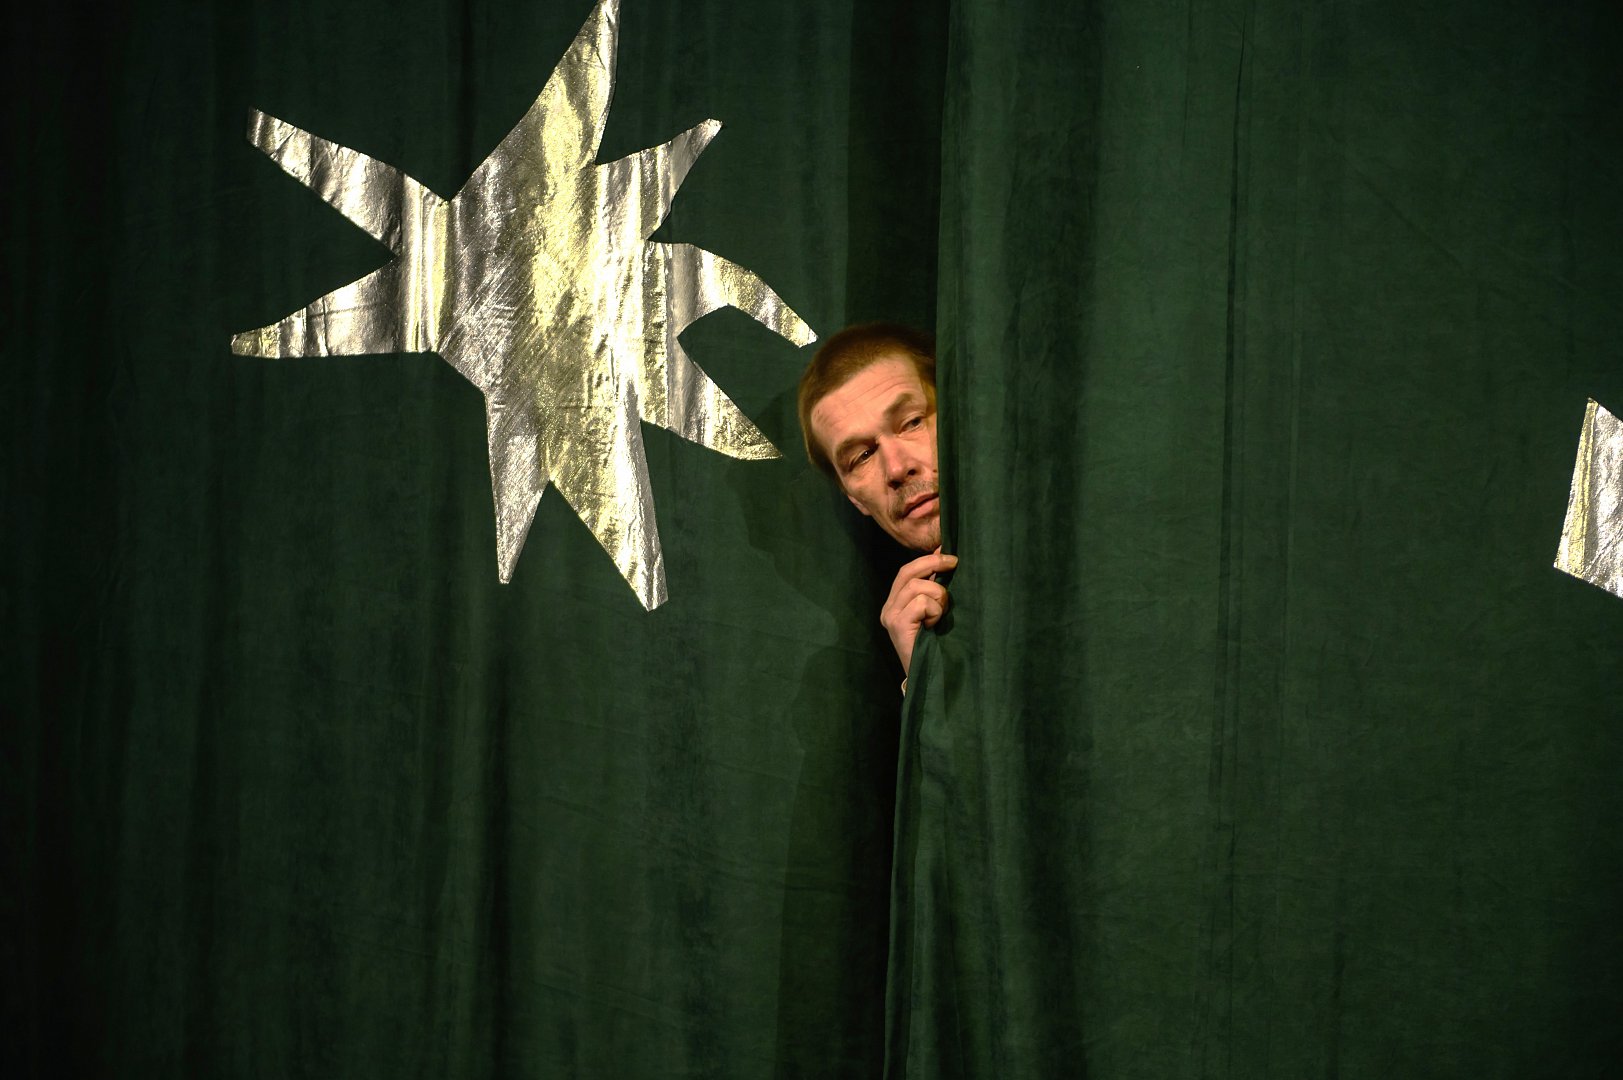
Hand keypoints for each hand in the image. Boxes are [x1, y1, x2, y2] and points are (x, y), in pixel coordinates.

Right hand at [880, 548, 957, 674]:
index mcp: (895, 603)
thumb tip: (944, 555)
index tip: (949, 555)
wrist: (930, 676)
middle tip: (954, 563)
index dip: (928, 559)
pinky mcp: (897, 625)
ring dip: (938, 597)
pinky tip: (934, 625)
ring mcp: (890, 616)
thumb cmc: (937, 645)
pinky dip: (935, 611)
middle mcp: (888, 608)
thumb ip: (934, 588)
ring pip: (917, 586)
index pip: (907, 571)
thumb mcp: (935, 611)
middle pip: (908, 571)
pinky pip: (921, 603)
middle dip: (934, 564)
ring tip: (941, 614)